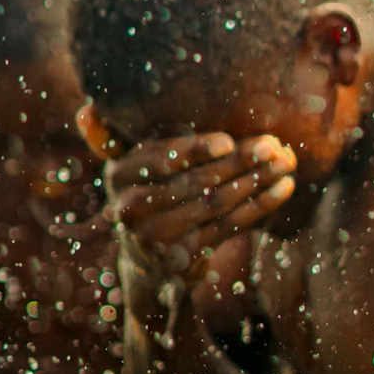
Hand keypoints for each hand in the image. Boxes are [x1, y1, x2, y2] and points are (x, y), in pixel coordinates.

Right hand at [79, 110, 295, 282]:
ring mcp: (157, 237)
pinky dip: (260, 206)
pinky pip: (229, 227)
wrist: (146, 262)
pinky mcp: (184, 257)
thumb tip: (86, 111)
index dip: (193, 150)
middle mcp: (131, 208)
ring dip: (256, 182)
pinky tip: (283, 188)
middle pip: (194, 182)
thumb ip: (114, 137)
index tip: (226, 141)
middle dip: (239, 162)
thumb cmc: (149, 193)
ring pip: (215, 204)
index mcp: (118, 174)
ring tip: (286, 162)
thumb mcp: (128, 166)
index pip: (159, 159)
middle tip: (274, 145)